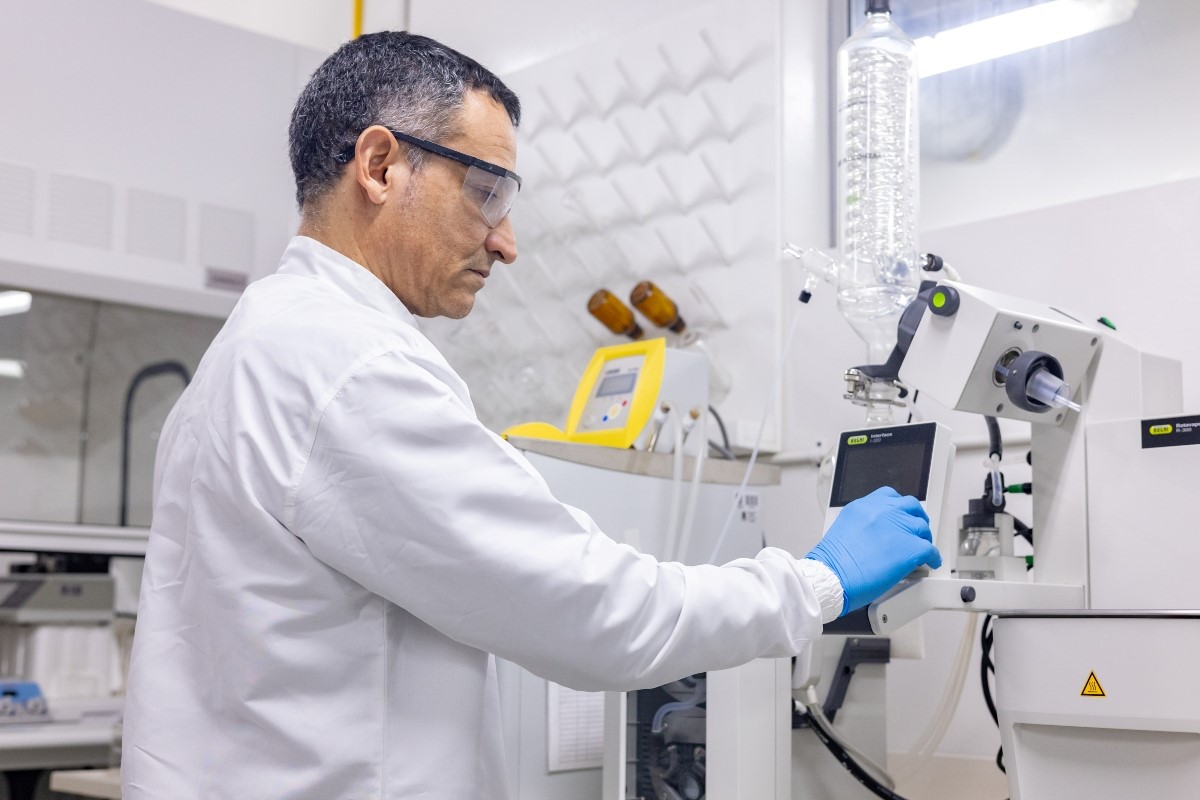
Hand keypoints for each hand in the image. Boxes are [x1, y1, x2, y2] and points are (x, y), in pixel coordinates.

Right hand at [806, 486, 940, 614]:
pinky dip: (933, 557)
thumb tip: (875, 536)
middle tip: (917, 529)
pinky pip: (930, 549)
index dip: (898, 507)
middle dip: (916, 517)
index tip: (900, 514)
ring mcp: (898, 527)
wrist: (832, 576)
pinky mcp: (910, 547)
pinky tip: (930, 562)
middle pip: (910, 506)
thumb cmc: (832, 563)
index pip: (888, 496)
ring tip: (923, 548)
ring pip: (922, 527)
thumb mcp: (843, 532)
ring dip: (924, 538)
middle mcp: (881, 511)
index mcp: (863, 507)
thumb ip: (862, 527)